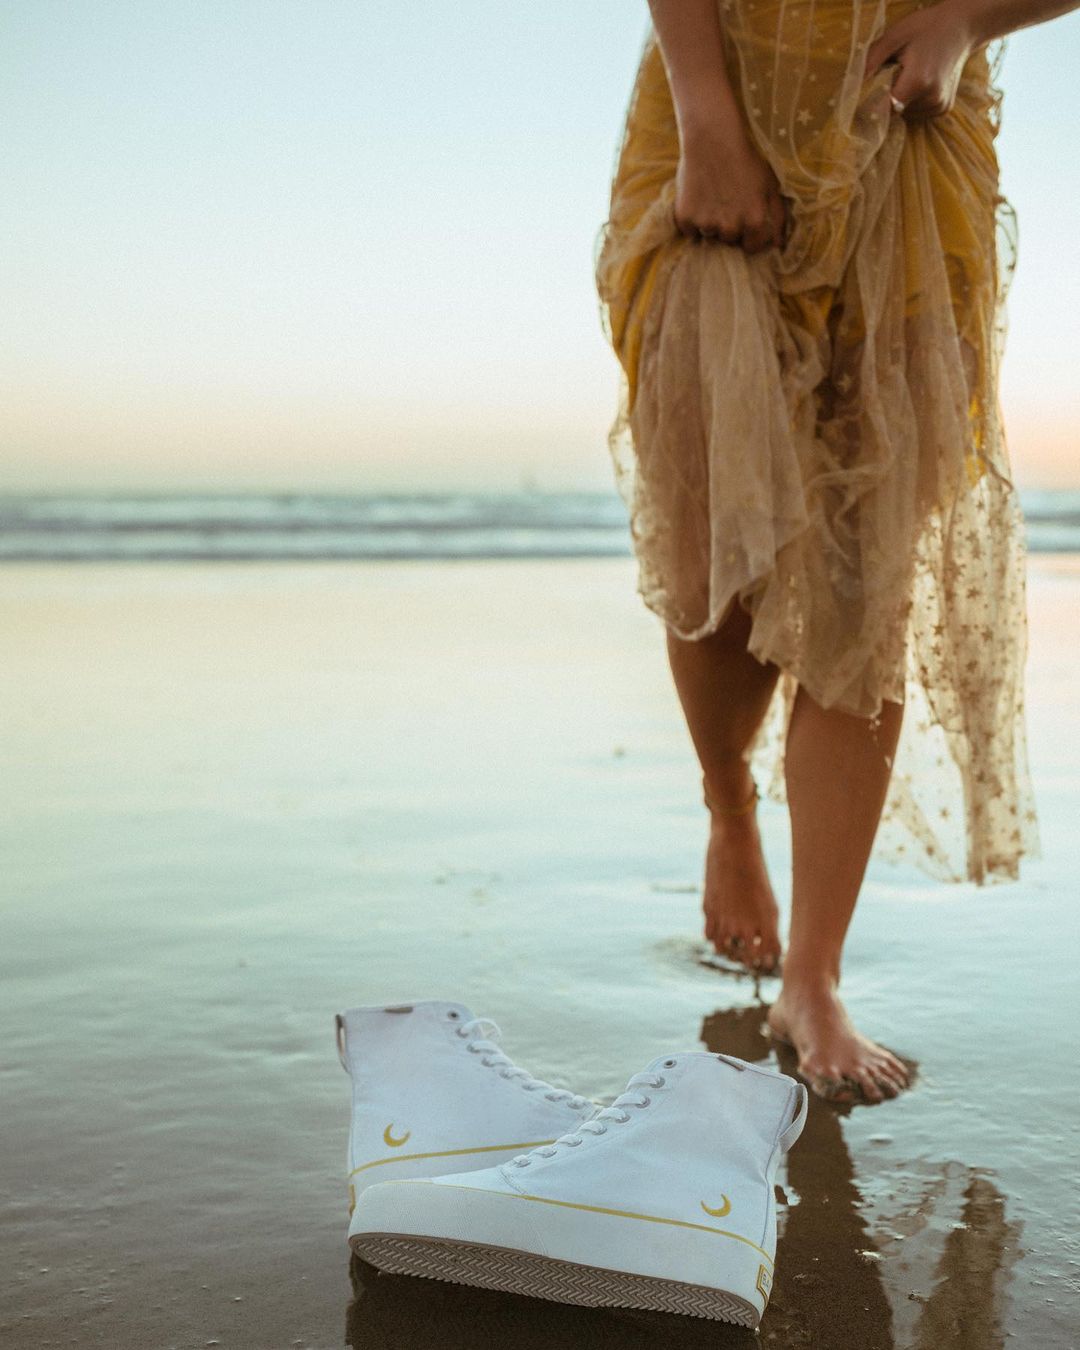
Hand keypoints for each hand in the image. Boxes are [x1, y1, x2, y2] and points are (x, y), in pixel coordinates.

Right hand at [674, 122, 791, 254]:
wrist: (713, 138)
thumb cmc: (746, 160)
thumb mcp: (770, 185)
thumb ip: (778, 217)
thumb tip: (778, 246)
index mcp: (754, 221)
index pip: (750, 247)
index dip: (747, 234)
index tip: (742, 219)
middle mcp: (731, 227)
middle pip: (729, 240)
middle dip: (729, 226)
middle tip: (726, 200)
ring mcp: (707, 224)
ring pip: (709, 235)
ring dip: (710, 222)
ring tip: (712, 196)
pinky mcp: (686, 218)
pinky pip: (689, 231)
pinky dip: (692, 219)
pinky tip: (697, 197)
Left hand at [863, 2, 978, 121]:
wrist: (962, 26)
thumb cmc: (927, 27)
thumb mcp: (896, 36)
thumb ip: (872, 59)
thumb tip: (851, 83)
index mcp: (918, 82)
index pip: (883, 108)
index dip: (872, 102)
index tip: (866, 92)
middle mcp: (931, 99)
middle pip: (894, 110)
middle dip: (887, 96)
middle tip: (893, 73)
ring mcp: (939, 105)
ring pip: (905, 113)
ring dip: (900, 99)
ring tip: (909, 74)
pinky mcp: (944, 108)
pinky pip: (917, 112)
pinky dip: (912, 101)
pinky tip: (920, 81)